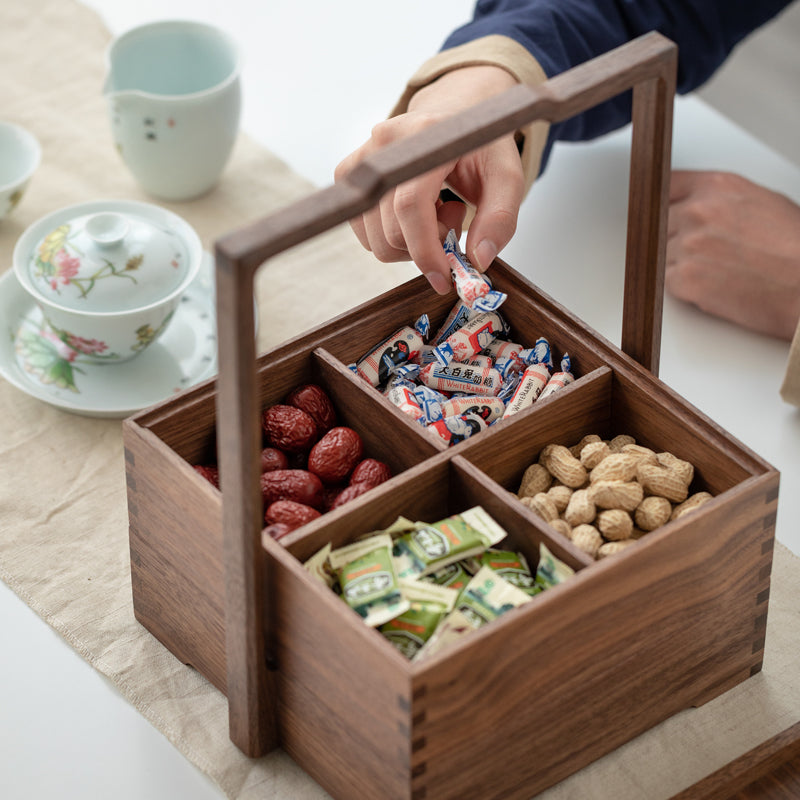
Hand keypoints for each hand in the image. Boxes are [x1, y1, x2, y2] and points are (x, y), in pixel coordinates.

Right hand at [334, 66, 524, 293]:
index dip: (425, 251)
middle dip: (428, 244)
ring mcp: (360, 160)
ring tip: (437, 210)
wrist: (453, 115)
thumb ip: (500, 218)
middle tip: (453, 218)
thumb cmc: (479, 147)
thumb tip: (479, 260)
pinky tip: (416, 210)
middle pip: (391, 233)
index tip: (444, 278)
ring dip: (412, 241)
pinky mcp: (348, 176)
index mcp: (422, 137)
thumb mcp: (507, 176)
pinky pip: (364, 233)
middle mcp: (383, 145)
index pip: (410, 208)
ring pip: (376, 241)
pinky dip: (393, 235)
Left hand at [666, 170, 799, 340]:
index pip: (667, 186)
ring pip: (661, 254)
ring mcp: (689, 245)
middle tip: (705, 252)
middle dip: (675, 238)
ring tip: (717, 270)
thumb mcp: (762, 202)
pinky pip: (666, 282)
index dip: (663, 203)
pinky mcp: (684, 278)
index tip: (660, 212)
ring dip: (680, 264)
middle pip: (660, 223)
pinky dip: (684, 287)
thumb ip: (720, 200)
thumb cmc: (795, 248)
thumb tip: (698, 204)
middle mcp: (699, 211)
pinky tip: (713, 286)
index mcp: (717, 186)